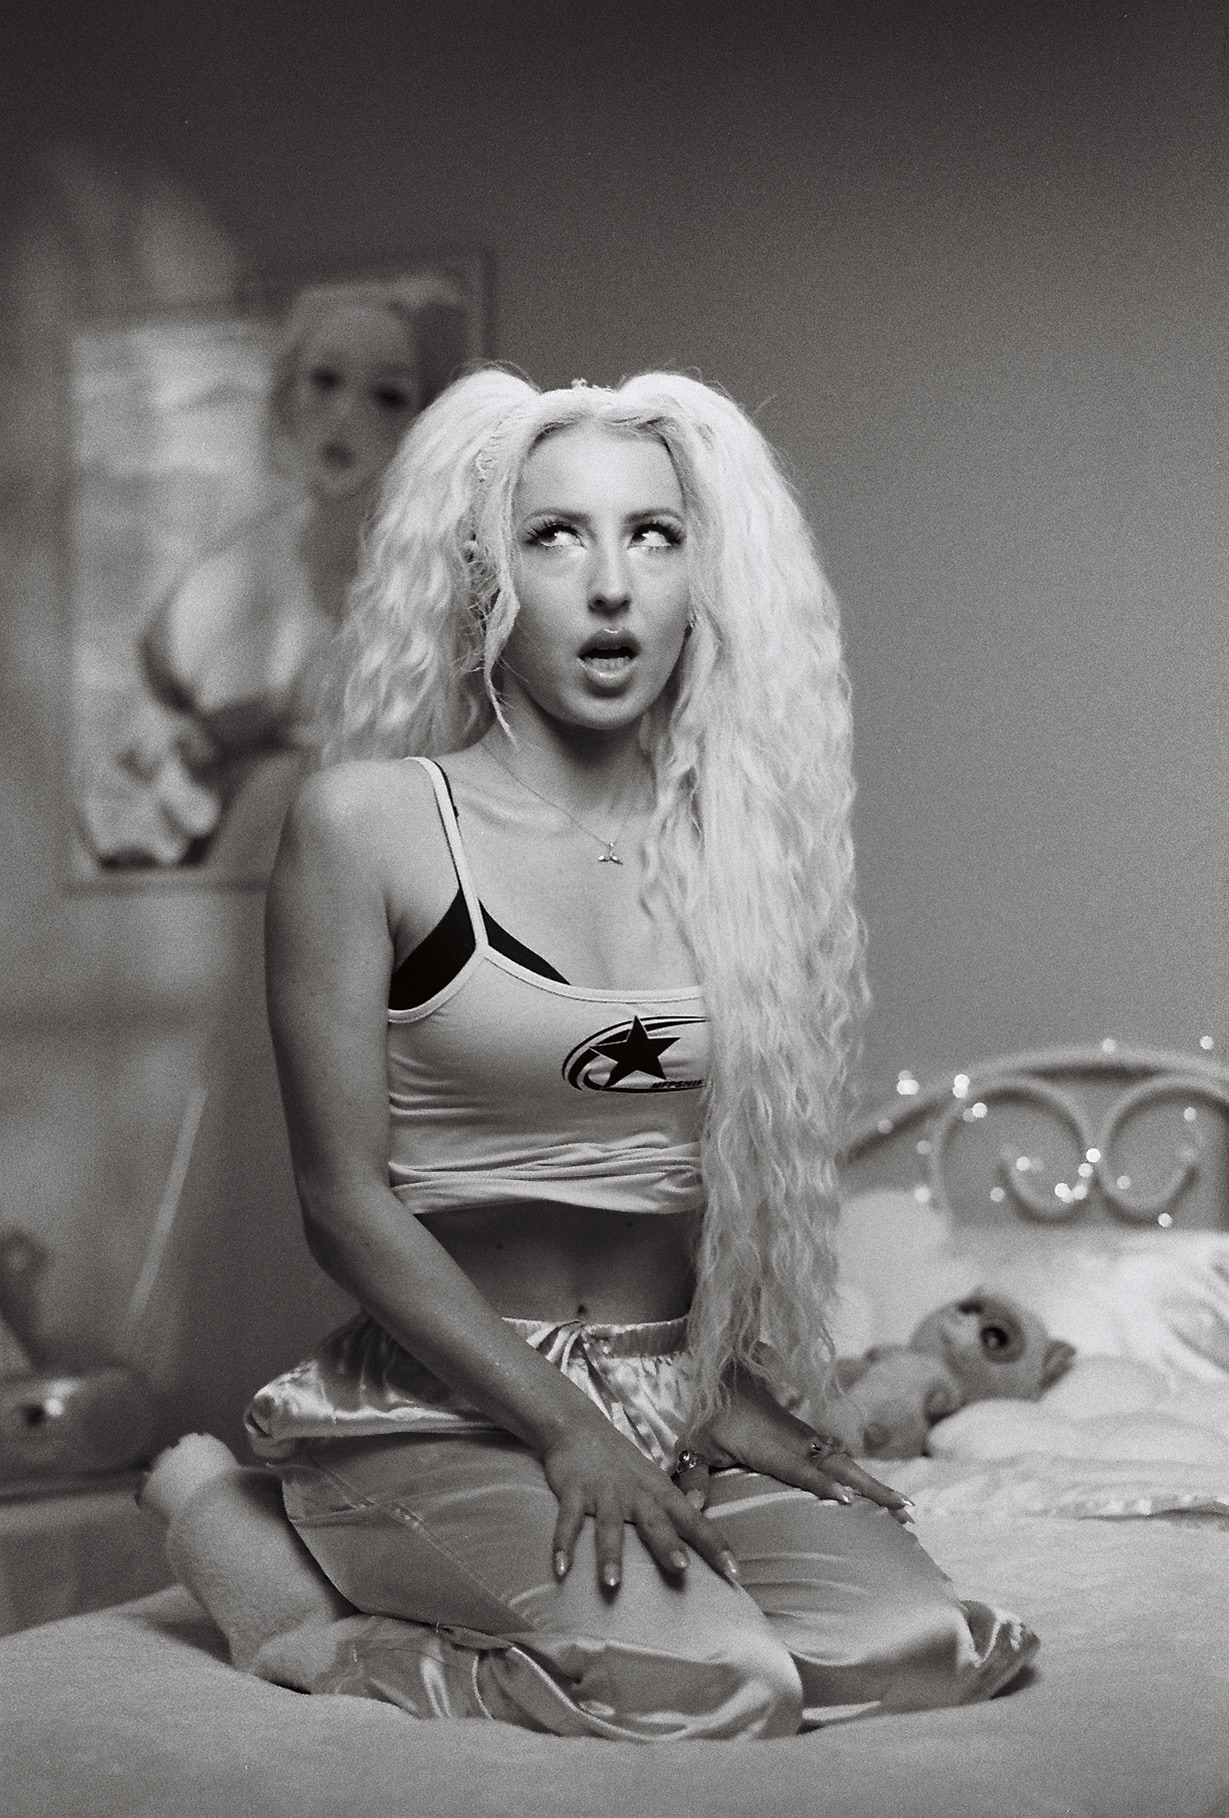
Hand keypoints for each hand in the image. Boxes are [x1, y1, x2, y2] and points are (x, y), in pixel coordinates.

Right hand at [541, 1418, 740, 1593]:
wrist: (578, 1426)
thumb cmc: (621, 1462)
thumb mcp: (652, 1478)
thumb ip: (673, 1502)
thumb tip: (700, 1517)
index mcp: (658, 1492)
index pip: (693, 1520)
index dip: (714, 1545)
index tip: (734, 1572)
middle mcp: (635, 1493)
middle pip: (655, 1521)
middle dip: (667, 1544)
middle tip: (681, 1569)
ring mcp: (604, 1492)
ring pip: (609, 1525)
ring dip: (610, 1554)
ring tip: (612, 1584)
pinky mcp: (575, 1491)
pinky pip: (569, 1521)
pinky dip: (563, 1544)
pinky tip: (561, 1570)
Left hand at [686, 1370, 912, 1521]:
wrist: (723, 1366)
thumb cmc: (708, 1410)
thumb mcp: (695, 1442)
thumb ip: (693, 1474)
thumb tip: (691, 1505)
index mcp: (769, 1445)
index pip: (800, 1468)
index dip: (822, 1484)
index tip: (848, 1501)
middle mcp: (795, 1441)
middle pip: (840, 1465)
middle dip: (872, 1488)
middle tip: (905, 1512)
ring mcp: (806, 1437)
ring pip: (846, 1461)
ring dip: (876, 1484)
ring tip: (907, 1511)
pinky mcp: (808, 1437)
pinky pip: (840, 1456)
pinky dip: (863, 1475)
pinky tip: (879, 1494)